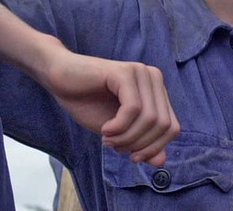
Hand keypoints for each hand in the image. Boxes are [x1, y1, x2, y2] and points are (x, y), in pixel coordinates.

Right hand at [42, 50, 178, 165]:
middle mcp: (154, 78)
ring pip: (150, 119)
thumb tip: (161, 162)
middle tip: (115, 147)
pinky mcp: (124, 72)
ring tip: (108, 138)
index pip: (172, 128)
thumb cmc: (88, 102)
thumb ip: (140, 144)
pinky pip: (133, 108)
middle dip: (139, 144)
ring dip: (126, 137)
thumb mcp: (118, 132)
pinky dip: (119, 126)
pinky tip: (105, 129)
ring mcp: (140, 72)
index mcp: (156, 91)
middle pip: (163, 125)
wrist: (60, 79)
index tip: (131, 157)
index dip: (153, 149)